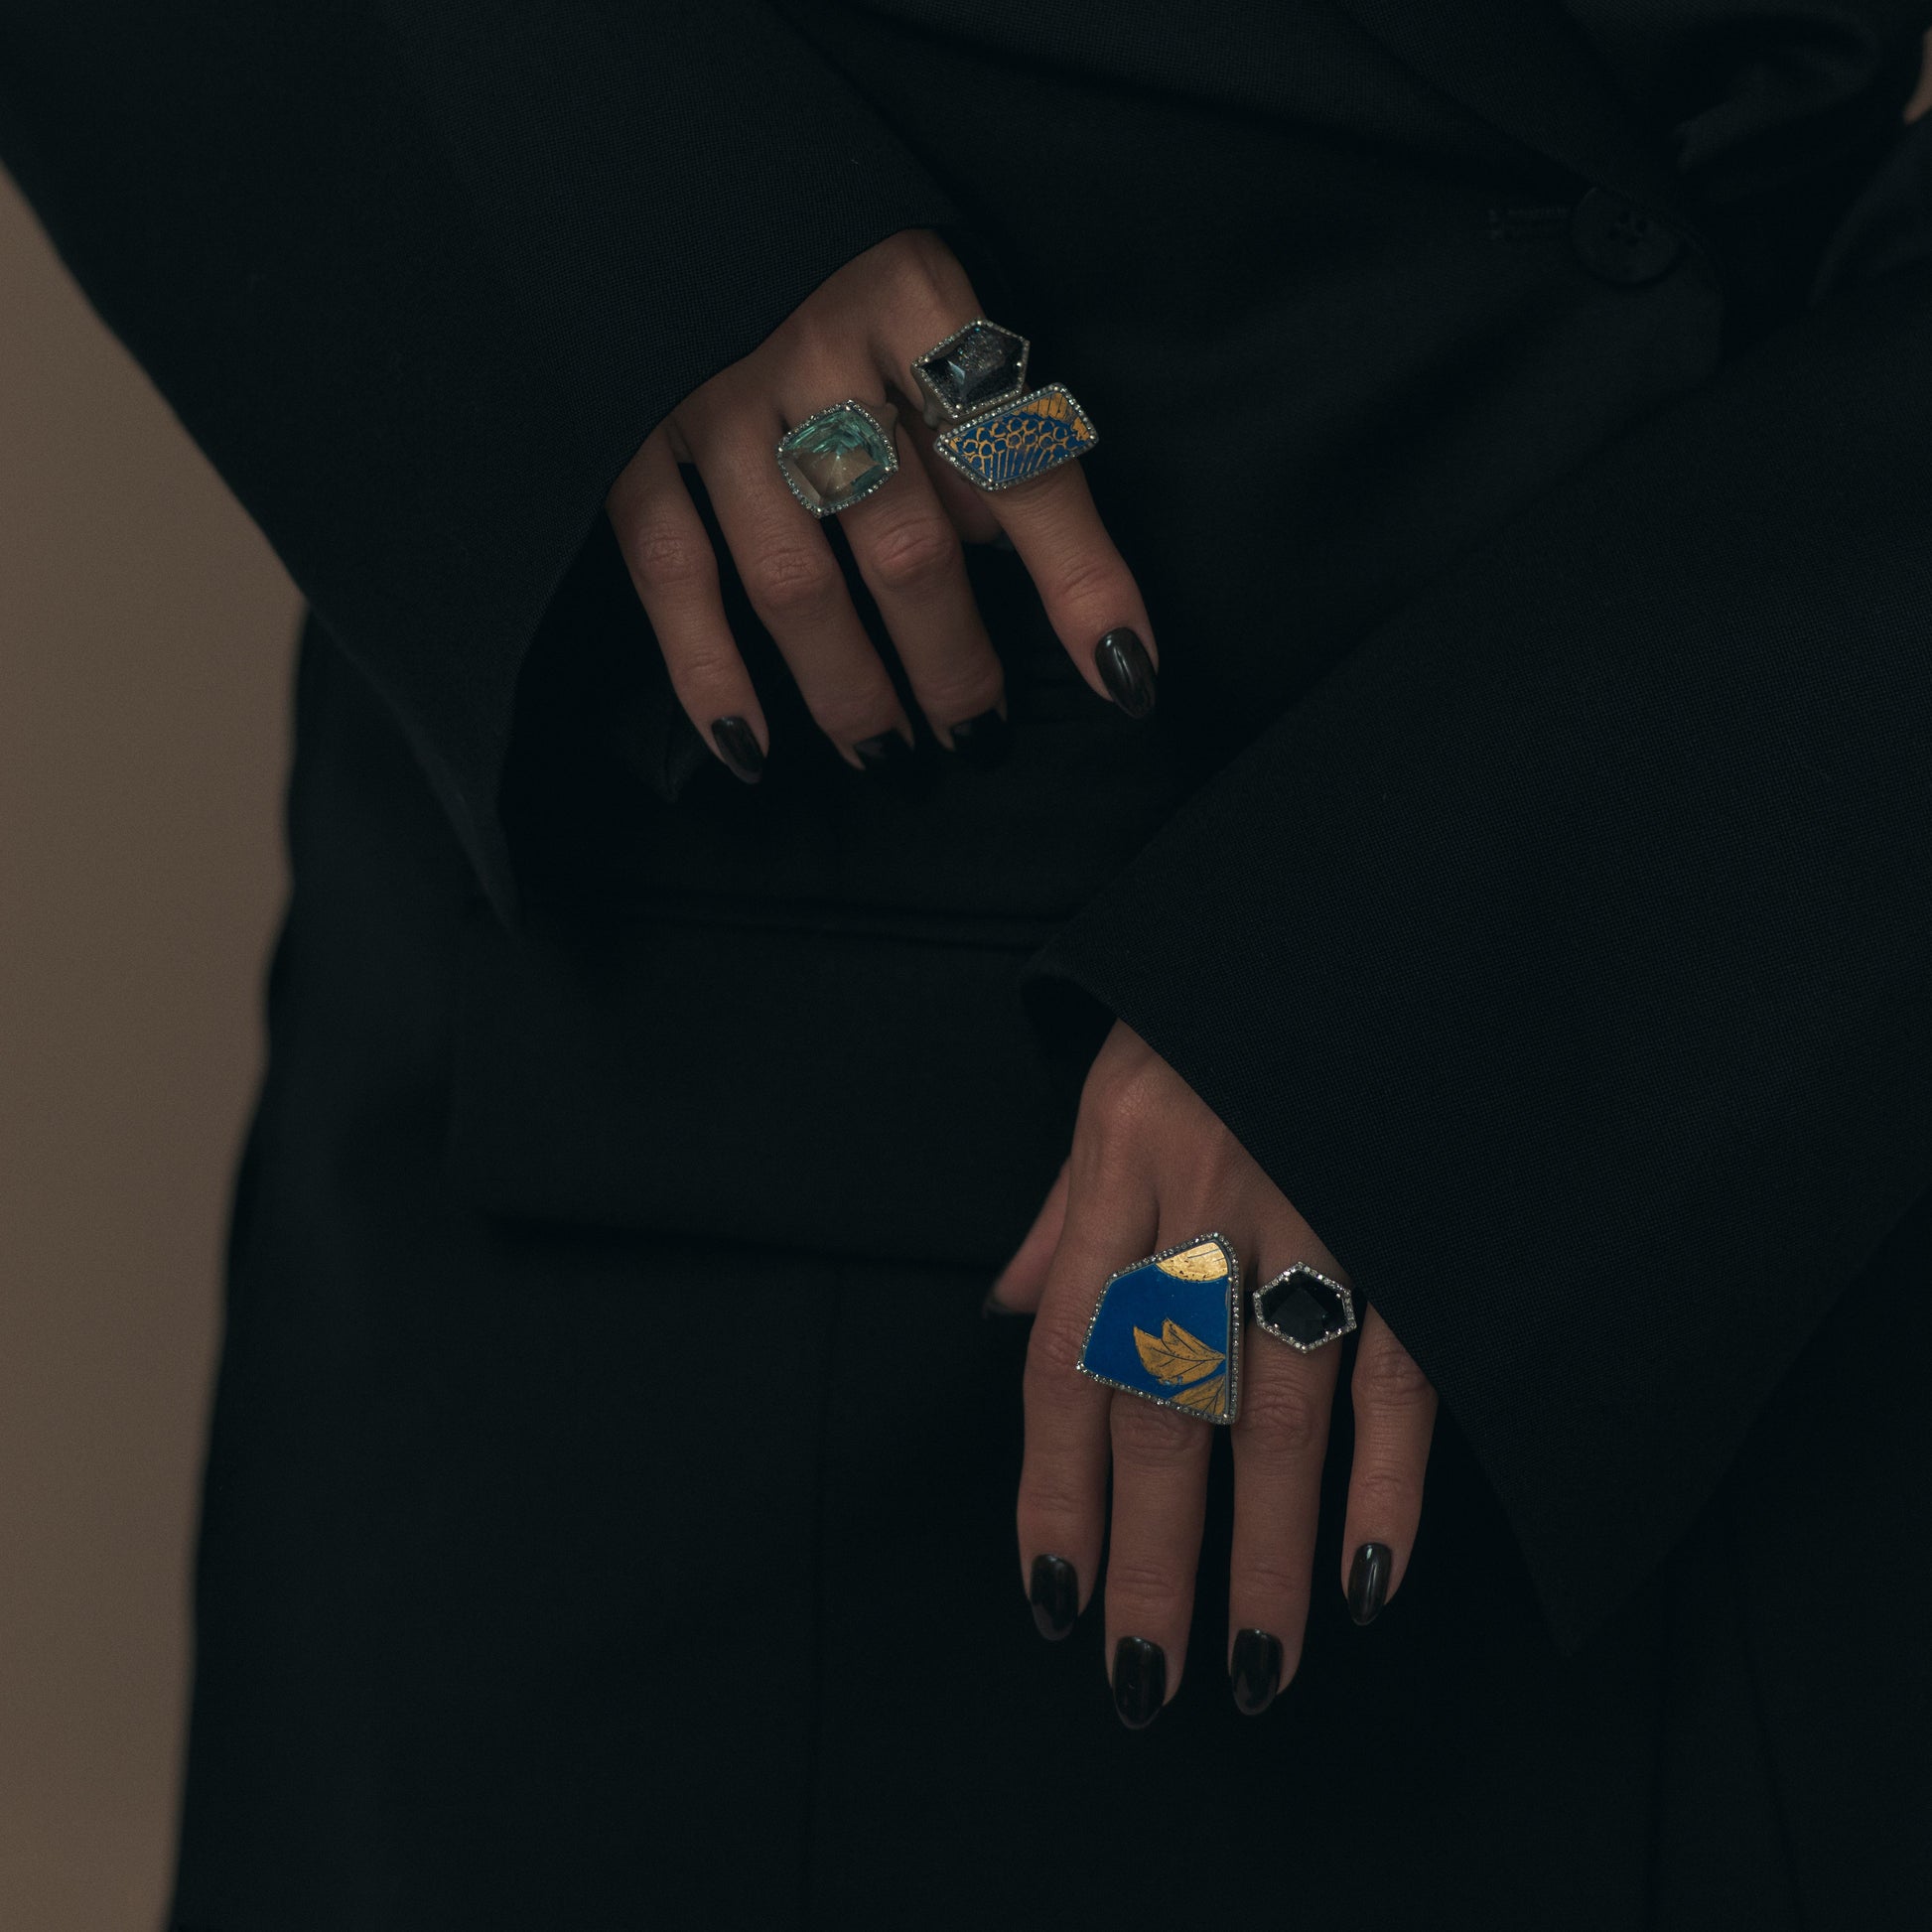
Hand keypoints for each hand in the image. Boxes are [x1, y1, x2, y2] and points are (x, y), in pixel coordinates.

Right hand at [602, 228, 1158, 780]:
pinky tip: (751, 753)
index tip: (1124, 675)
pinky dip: (710, 674)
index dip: (1081, 583)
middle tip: (982, 737)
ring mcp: (713, 395)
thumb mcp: (929, 300)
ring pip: (795, 582)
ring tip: (894, 762)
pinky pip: (673, 575)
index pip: (1024, 465)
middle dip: (955, 667)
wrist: (645, 167)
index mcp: (918, 296)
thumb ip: (971, 421)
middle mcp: (816, 344)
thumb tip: (1009, 554)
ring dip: (853, 693)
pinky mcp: (628, 433)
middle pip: (907, 548)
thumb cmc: (828, 258)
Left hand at [993, 1022, 1438, 1723]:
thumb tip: (1005, 1309)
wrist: (1376, 896)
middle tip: (1140, 1684)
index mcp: (1117, 1157)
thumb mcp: (1115, 1071)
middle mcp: (1203, 1193)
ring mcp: (1317, 1208)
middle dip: (1148, 1557)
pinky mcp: (1418, 1218)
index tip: (1052, 1598)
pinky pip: (1400, 1368)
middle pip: (1163, 1405)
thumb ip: (1065, 1207)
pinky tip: (1372, 1576)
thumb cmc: (1224, 1000)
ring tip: (1250, 1669)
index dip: (1054, 1489)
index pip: (1066, 1354)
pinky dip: (1389, 1478)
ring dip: (1263, 1553)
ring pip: (1278, 1411)